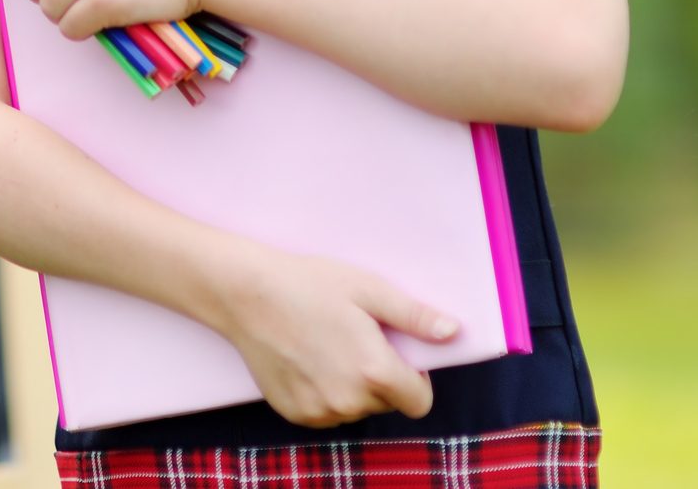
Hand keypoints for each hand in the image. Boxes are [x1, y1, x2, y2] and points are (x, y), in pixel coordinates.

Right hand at [212, 247, 459, 428]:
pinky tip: (307, 361)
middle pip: (386, 404)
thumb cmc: (308, 284)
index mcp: (375, 373)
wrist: (244, 293)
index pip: (420, 402)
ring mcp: (319, 411)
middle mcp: (349, 401)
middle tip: (354, 341)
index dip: (414, 378)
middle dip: (380, 379)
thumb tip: (453, 333)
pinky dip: (324, 394)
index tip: (393, 353)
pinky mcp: (295, 413)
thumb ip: (414, 317)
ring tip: (326, 348)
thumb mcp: (367, 289)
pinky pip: (326, 413)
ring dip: (351, 388)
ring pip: (355, 409)